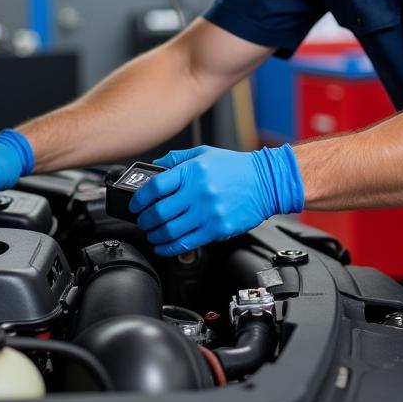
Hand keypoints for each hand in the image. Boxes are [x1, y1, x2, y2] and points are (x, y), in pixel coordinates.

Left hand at [130, 144, 303, 255]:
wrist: (266, 182)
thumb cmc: (236, 168)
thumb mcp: (204, 153)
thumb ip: (177, 159)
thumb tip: (155, 166)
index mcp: (193, 171)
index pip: (155, 187)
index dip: (139, 199)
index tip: (135, 205)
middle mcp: (199, 193)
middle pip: (159, 212)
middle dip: (144, 220)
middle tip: (142, 221)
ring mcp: (208, 213)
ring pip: (170, 231)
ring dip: (154, 235)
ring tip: (151, 234)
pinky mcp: (217, 229)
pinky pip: (186, 243)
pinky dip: (169, 247)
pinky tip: (163, 245)